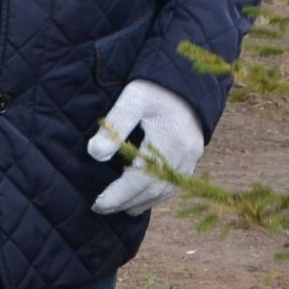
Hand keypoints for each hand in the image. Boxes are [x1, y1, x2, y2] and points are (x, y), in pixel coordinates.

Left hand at [88, 80, 203, 214]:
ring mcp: (190, 158)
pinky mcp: (193, 157)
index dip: (118, 195)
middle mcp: (182, 155)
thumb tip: (94, 154)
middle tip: (102, 208)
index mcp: (167, 142)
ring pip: (165, 191)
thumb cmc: (157, 88)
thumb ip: (114, 126)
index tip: (98, 204)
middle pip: (151, 189)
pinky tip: (143, 198)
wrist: (187, 80)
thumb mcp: (133, 99)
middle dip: (125, 202)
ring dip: (141, 203)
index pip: (139, 179)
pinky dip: (157, 195)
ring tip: (120, 208)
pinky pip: (175, 185)